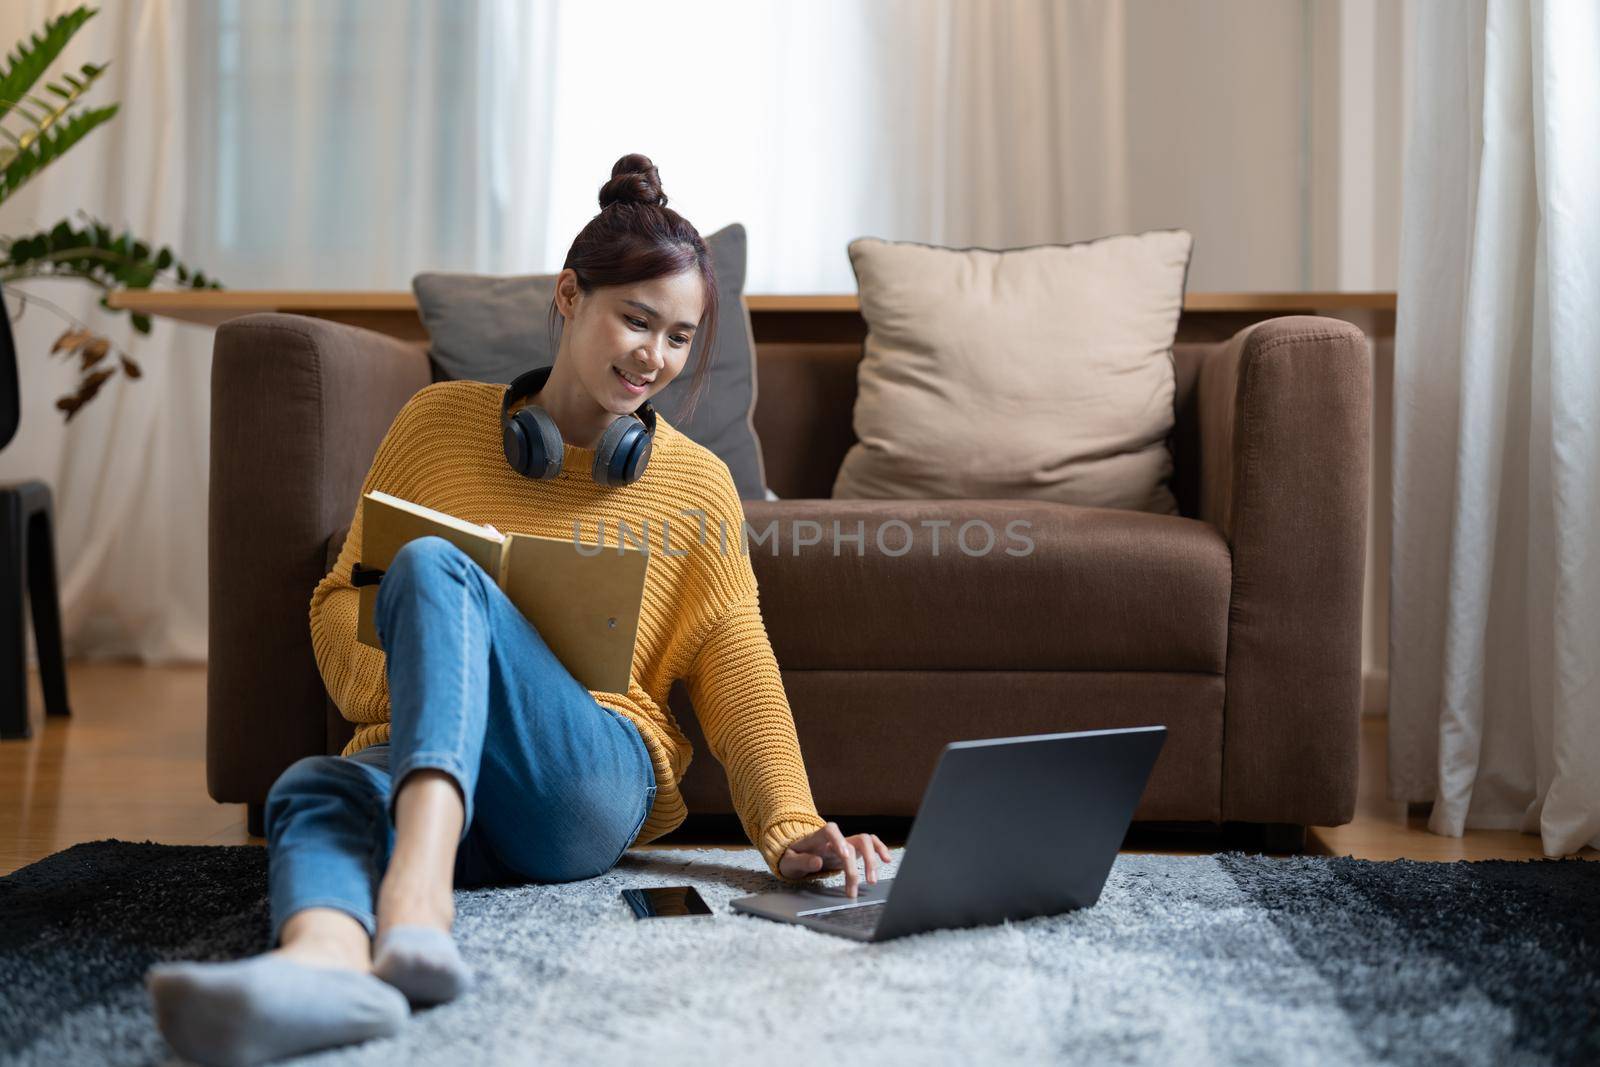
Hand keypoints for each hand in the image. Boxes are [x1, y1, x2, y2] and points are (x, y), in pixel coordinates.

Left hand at [778, 821, 892, 896]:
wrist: (795, 855)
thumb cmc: (792, 858)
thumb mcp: (789, 862)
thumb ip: (802, 861)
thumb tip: (818, 862)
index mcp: (817, 838)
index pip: (830, 830)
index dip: (840, 840)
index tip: (845, 855)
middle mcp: (834, 838)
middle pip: (854, 841)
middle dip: (861, 862)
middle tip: (860, 884)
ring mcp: (845, 843)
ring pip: (865, 842)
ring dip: (872, 860)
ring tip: (872, 881)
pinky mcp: (852, 850)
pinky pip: (869, 844)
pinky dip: (879, 849)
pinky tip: (886, 859)